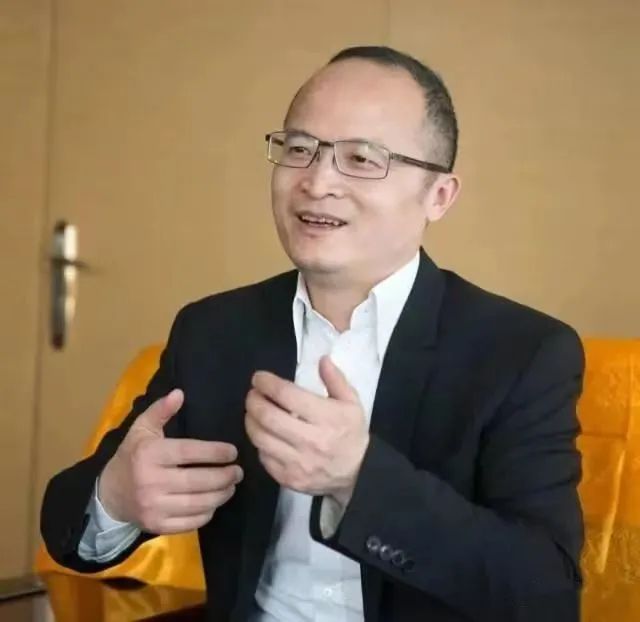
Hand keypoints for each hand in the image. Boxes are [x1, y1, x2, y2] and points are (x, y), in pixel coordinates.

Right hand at [99, 389, 242, 533]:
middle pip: (197, 481)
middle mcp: (151, 482)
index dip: (214, 452)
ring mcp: (154, 507)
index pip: (189, 452)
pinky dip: (207, 513)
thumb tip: (179, 393)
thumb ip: (160, 410)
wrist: (109, 496)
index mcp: (149, 455)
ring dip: (221, 495)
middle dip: (224, 476)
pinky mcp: (157, 526)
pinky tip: (214, 502)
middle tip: (238, 471)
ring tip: (231, 485)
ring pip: (197, 503)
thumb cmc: (131, 457)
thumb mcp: (141, 429)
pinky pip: (190, 522)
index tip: (232, 452)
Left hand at [245, 356, 368, 505]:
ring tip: (253, 412)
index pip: (287, 395)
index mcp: (327, 418)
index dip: (267, 383)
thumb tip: (321, 359)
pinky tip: (264, 434)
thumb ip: (335, 380)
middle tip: (252, 394)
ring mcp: (298, 462)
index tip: (259, 378)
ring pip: (260, 438)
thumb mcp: (351, 403)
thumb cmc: (351, 433)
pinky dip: (260, 443)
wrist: (358, 474)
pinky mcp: (289, 479)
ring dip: (251, 420)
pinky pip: (263, 457)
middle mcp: (311, 440)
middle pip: (268, 417)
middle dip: (254, 401)